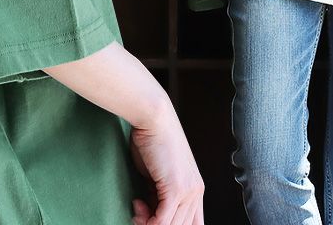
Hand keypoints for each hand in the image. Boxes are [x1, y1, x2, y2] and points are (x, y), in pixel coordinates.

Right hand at [130, 102, 204, 224]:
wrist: (154, 117)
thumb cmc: (152, 139)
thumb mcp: (159, 174)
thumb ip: (159, 195)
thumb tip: (151, 214)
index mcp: (195, 188)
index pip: (193, 223)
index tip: (149, 219)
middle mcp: (196, 191)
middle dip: (155, 224)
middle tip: (139, 212)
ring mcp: (188, 191)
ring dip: (148, 222)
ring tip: (137, 205)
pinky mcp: (176, 189)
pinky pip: (162, 221)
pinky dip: (146, 220)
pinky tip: (137, 204)